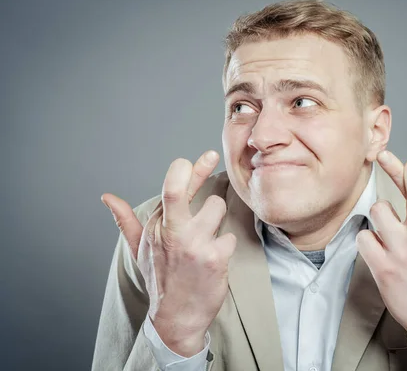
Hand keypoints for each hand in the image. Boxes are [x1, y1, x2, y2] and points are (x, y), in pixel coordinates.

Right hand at [101, 151, 235, 355]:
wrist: (176, 318)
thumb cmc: (160, 280)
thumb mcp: (139, 250)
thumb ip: (126, 221)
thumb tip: (108, 198)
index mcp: (156, 227)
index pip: (171, 189)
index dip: (190, 169)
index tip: (204, 156)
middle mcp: (171, 233)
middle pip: (180, 190)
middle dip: (198, 172)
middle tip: (210, 157)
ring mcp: (193, 245)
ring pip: (217, 208)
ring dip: (217, 221)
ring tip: (208, 238)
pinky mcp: (214, 258)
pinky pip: (230, 237)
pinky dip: (225, 247)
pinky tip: (215, 261)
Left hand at [357, 150, 406, 353]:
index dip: (406, 169)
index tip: (390, 154)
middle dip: (400, 171)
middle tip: (384, 155)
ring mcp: (403, 255)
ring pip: (379, 213)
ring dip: (379, 215)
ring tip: (387, 227)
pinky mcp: (384, 270)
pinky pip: (364, 239)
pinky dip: (366, 239)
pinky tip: (377, 247)